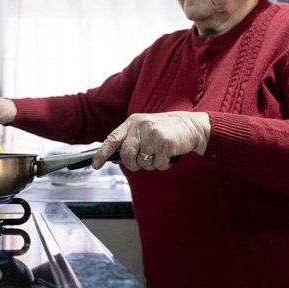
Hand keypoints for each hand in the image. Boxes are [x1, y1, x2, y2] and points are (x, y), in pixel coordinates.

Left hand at [92, 112, 209, 170]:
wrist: (192, 126)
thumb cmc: (167, 130)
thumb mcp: (145, 130)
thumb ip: (131, 141)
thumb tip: (115, 158)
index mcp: (132, 122)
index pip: (112, 139)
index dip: (102, 153)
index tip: (96, 164)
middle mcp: (140, 126)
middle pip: (127, 155)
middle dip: (134, 164)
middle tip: (144, 161)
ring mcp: (152, 134)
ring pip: (143, 162)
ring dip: (152, 164)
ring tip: (160, 152)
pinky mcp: (164, 143)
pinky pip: (157, 164)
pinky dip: (163, 164)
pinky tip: (169, 154)